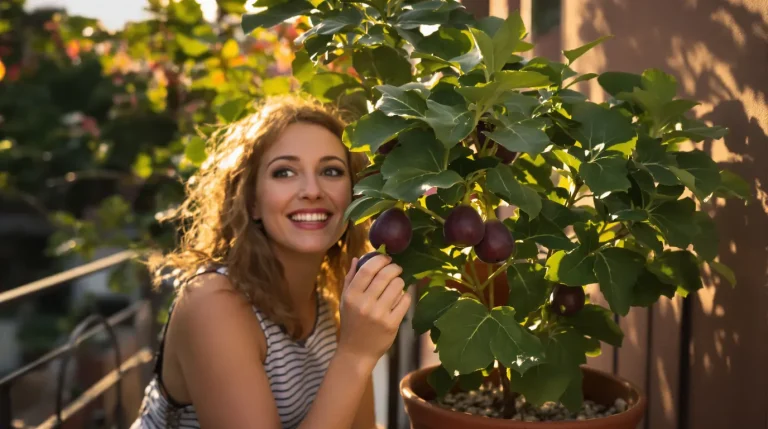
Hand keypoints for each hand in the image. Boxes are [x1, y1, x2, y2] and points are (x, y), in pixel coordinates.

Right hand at [337, 254, 411, 368]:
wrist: (356, 352)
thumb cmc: (351, 323)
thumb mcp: (345, 300)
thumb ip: (350, 279)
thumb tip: (359, 258)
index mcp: (351, 296)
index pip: (368, 269)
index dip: (380, 259)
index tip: (386, 258)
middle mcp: (364, 304)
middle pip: (386, 275)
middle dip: (394, 268)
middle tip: (396, 269)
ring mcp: (379, 315)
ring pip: (398, 286)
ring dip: (400, 281)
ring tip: (397, 284)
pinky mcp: (392, 324)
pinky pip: (405, 300)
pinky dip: (405, 296)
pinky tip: (400, 297)